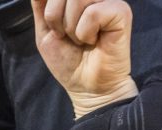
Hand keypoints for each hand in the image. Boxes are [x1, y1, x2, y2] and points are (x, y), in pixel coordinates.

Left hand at [31, 0, 137, 116]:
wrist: (87, 88)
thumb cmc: (69, 62)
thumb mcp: (45, 32)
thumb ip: (41, 6)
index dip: (49, 9)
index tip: (56, 28)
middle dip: (55, 16)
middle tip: (65, 36)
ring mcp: (109, 1)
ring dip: (71, 26)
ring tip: (81, 39)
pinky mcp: (121, 12)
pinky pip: (93, 13)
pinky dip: (85, 32)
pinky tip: (94, 41)